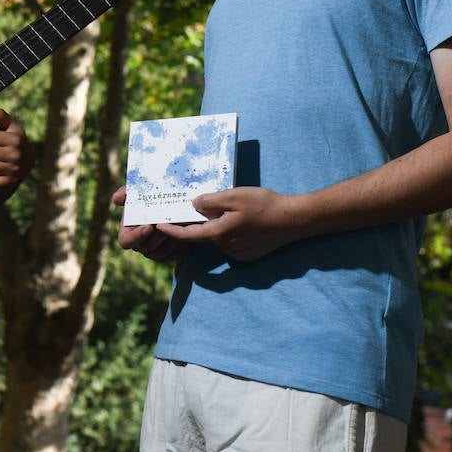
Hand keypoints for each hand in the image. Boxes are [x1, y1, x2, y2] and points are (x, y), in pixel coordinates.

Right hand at [112, 186, 187, 263]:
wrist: (168, 203)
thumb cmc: (147, 197)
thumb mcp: (136, 192)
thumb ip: (125, 192)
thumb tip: (116, 199)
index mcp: (127, 233)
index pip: (126, 241)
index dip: (136, 236)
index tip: (149, 225)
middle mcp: (139, 245)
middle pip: (147, 248)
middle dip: (158, 236)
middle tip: (169, 223)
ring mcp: (154, 252)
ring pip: (161, 253)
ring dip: (170, 241)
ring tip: (179, 226)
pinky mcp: (169, 254)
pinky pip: (174, 256)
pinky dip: (180, 247)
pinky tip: (185, 234)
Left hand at [155, 187, 304, 261]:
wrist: (293, 220)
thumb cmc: (263, 205)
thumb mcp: (233, 196)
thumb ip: (210, 201)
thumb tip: (193, 205)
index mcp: (218, 233)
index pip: (188, 234)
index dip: (172, 230)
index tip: (158, 225)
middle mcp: (225, 247)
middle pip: (206, 233)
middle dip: (203, 221)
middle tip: (208, 203)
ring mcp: (238, 253)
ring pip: (220, 237)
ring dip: (221, 225)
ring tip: (236, 209)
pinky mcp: (249, 255)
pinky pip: (233, 243)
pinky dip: (234, 232)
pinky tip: (247, 220)